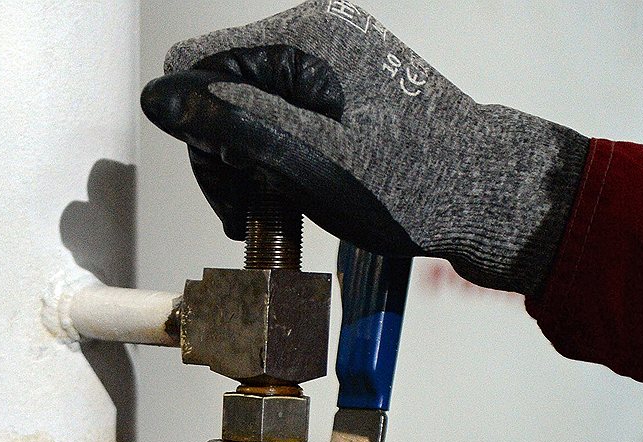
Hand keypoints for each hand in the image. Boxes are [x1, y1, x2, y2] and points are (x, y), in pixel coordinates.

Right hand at [141, 0, 588, 293]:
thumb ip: (231, 123)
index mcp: (305, 38)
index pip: (195, 66)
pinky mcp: (344, 79)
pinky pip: (283, 107)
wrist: (482, 193)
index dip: (197, 131)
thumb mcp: (307, 160)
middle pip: (220, 83)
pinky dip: (278, 148)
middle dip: (224, 149)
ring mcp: (332, 55)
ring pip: (249, 100)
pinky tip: (299, 183)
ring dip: (250, 155)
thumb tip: (160, 97)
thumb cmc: (413, 185)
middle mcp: (317, 33)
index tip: (231, 185)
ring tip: (283, 202)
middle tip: (254, 208)